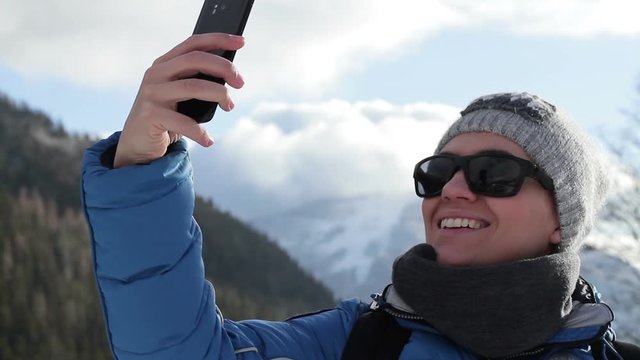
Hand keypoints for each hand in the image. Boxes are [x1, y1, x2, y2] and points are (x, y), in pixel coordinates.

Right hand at [114, 33, 244, 167]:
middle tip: (240, 83)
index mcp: (164, 64)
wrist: (137, 144)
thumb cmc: (166, 118)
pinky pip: (184, 122)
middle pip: (195, 60)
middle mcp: (156, 74)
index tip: (241, 42)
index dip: (218, 39)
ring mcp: (152, 94)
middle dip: (224, 68)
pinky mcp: (150, 116)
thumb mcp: (180, 95)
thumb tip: (230, 76)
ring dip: (219, 95)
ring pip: (193, 86)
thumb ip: (196, 81)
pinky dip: (200, 132)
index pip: (193, 44)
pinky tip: (208, 140)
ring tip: (229, 106)